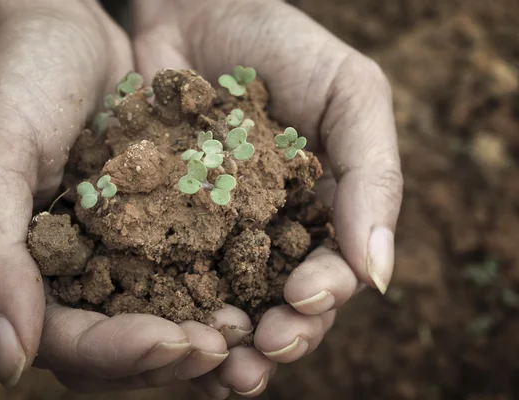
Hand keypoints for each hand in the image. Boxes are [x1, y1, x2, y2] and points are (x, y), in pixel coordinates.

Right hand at [0, 0, 235, 389]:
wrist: (60, 30)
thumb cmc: (15, 79)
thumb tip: (8, 365)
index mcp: (13, 273)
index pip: (68, 342)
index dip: (121, 351)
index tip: (180, 341)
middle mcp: (60, 276)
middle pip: (117, 347)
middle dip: (174, 354)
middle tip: (231, 346)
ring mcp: (107, 253)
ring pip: (155, 320)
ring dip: (203, 333)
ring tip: (253, 332)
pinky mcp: (145, 228)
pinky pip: (181, 273)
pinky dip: (216, 289)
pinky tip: (255, 290)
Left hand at [132, 0, 402, 396]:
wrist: (195, 10)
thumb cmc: (281, 46)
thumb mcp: (350, 94)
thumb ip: (374, 177)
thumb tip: (380, 275)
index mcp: (320, 216)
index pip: (330, 275)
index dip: (320, 298)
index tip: (301, 302)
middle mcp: (268, 238)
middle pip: (276, 306)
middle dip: (272, 336)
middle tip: (255, 357)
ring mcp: (211, 237)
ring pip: (222, 307)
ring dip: (221, 342)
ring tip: (212, 364)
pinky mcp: (157, 228)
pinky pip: (161, 277)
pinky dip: (163, 308)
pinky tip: (158, 330)